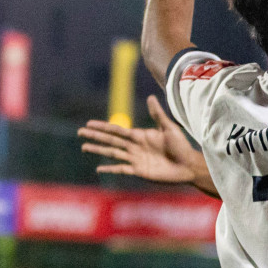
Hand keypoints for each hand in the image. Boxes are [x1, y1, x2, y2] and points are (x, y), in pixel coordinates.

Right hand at [79, 95, 205, 185]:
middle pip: (110, 140)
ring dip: (98, 150)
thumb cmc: (181, 146)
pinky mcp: (139, 171)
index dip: (103, 126)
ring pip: (112, 153)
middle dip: (95, 136)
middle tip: (80, 132)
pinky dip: (110, 168)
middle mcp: (135, 147)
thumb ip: (158, 115)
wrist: (188, 165)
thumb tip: (151, 97)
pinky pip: (121, 169)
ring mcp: (135, 159)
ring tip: (84, 147)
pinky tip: (99, 169)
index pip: (117, 130)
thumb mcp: (169, 128)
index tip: (89, 123)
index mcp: (140, 135)